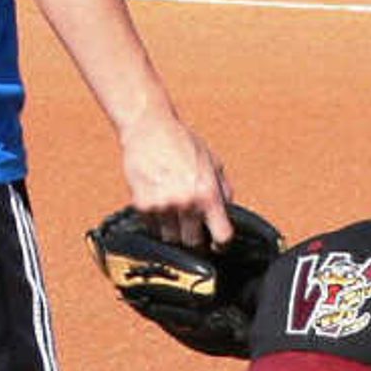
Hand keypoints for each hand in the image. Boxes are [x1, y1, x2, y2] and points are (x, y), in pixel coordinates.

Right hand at [119, 107, 234, 248]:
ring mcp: (163, 205)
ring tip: (173, 211)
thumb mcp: (213, 162)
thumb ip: (223, 191)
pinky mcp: (143, 205)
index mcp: (208, 193)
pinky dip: (156, 222)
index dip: (221, 244)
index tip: (216, 243)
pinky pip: (152, 228)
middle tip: (191, 225)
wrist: (148, 127)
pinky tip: (159, 204)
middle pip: (193, 244)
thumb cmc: (182, 142)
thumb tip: (228, 217)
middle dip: (194, 237)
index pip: (222, 236)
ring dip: (173, 231)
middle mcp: (187, 202)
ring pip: (171, 239)